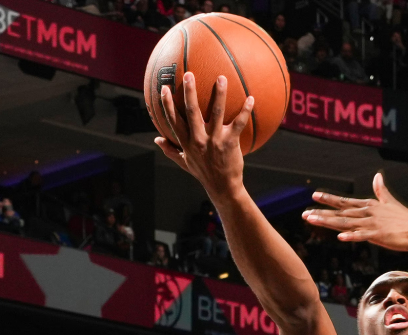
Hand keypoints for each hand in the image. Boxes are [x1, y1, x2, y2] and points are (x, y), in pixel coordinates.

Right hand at [154, 72, 253, 199]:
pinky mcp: (230, 142)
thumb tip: (156, 140)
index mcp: (186, 142)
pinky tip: (251, 98)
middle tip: (189, 73)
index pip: (174, 119)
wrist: (223, 187)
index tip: (165, 88)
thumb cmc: (203, 173)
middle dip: (189, 91)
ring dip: (220, 94)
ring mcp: (215, 140)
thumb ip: (171, 150)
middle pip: (192, 111)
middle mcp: (199, 139)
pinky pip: (239, 123)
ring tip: (221, 78)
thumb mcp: (184, 163)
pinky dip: (246, 110)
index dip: (168, 103)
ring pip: (217, 112)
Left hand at [302, 173, 407, 251]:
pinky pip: (362, 236)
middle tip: (304, 214)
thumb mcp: (390, 202)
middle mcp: (368, 213)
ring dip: (328, 221)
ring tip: (313, 220)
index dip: (329, 199)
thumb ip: (381, 190)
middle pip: (340, 213)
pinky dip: (351, 236)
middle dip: (322, 213)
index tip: (314, 196)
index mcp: (369, 205)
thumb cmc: (405, 218)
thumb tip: (377, 176)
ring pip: (346, 223)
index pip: (344, 201)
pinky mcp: (379, 236)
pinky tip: (340, 237)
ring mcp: (373, 224)